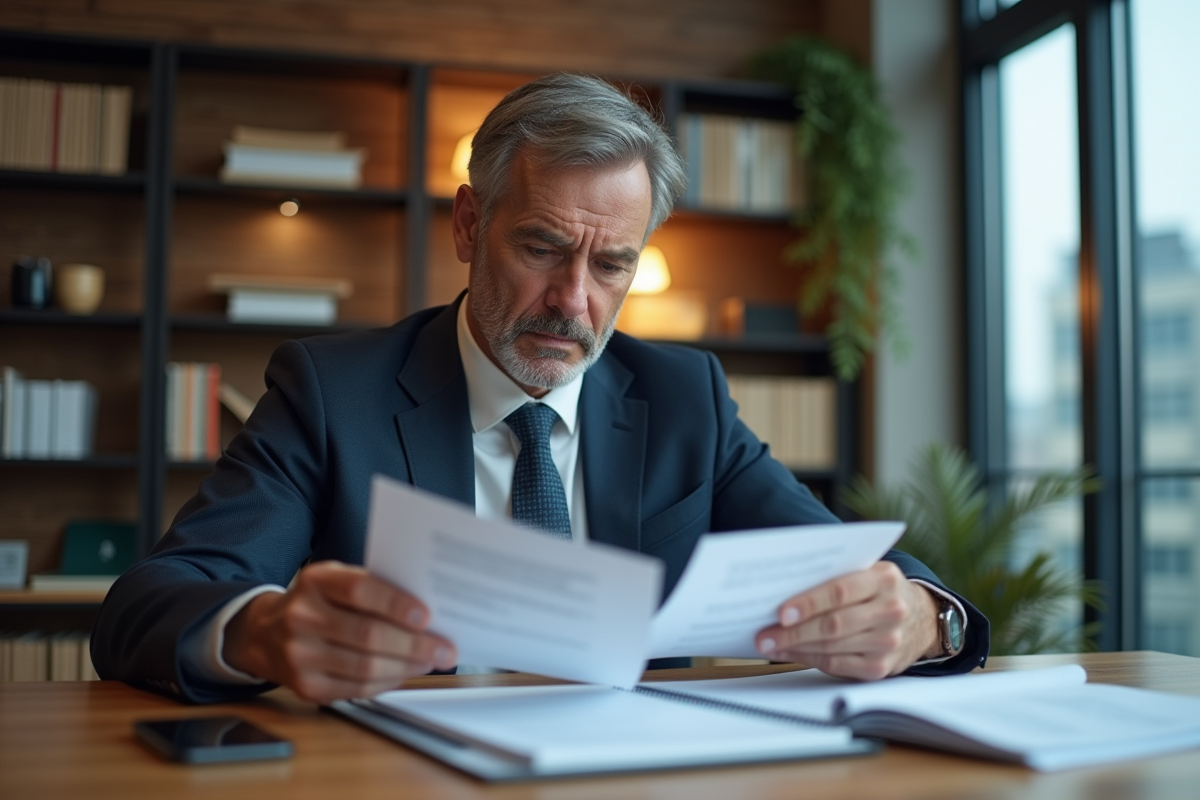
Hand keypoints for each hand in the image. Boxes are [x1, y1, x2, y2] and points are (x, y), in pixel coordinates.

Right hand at [223, 561, 456, 702]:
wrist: (264, 632)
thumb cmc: (317, 601)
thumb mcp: (336, 579)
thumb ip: (372, 588)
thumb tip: (427, 611)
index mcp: (315, 581)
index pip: (360, 591)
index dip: (396, 604)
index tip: (428, 616)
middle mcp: (302, 617)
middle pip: (368, 636)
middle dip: (414, 645)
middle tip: (445, 649)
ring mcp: (299, 655)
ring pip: (365, 667)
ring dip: (406, 667)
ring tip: (430, 662)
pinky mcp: (304, 687)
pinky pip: (356, 689)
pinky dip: (386, 683)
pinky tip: (403, 673)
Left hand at [755, 561, 941, 680]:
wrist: (921, 618)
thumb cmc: (880, 591)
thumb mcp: (868, 572)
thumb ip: (835, 576)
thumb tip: (784, 591)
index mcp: (884, 579)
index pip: (841, 592)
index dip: (809, 603)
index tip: (781, 612)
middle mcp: (891, 611)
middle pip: (834, 625)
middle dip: (794, 632)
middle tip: (765, 635)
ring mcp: (888, 641)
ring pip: (832, 647)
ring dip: (795, 648)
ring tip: (769, 644)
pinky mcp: (881, 667)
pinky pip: (837, 665)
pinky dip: (808, 659)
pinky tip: (790, 653)